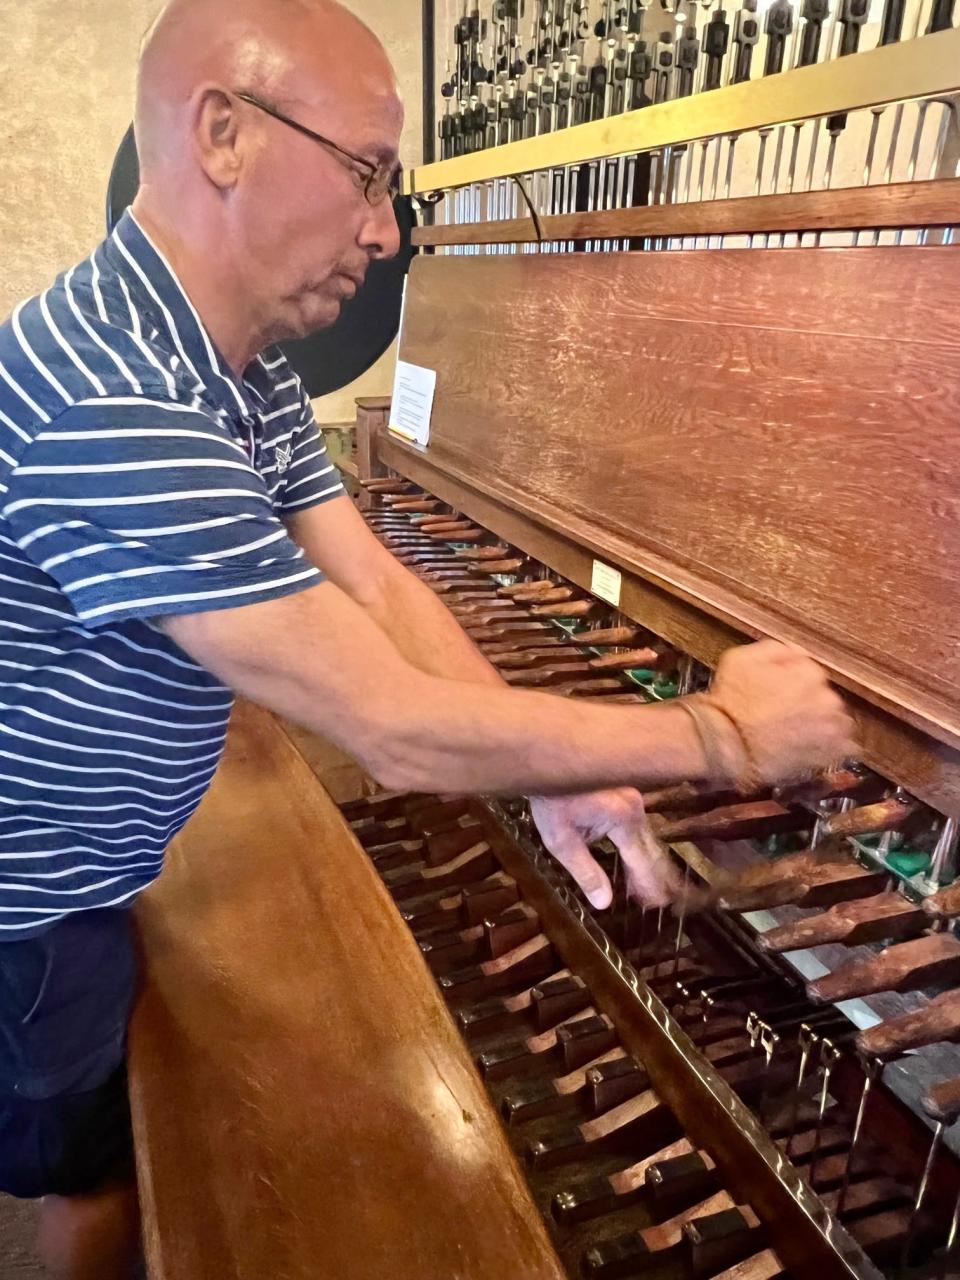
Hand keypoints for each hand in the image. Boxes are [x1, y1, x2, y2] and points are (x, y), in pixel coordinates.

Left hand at [529, 789, 679, 910]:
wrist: (546, 760)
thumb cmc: (551, 799)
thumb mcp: (561, 840)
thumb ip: (585, 872)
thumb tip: (604, 903)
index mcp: (624, 819)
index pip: (643, 860)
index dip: (649, 885)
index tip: (656, 905)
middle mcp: (636, 807)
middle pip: (652, 849)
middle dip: (655, 877)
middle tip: (660, 901)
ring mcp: (634, 797)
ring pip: (648, 836)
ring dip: (647, 862)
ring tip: (650, 887)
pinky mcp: (626, 793)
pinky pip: (638, 826)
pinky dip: (639, 847)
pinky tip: (635, 860)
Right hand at [710, 640, 856, 785]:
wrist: (726, 748)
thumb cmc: (729, 704)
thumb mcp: (740, 659)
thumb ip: (775, 649)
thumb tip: (797, 652)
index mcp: (809, 673)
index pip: (812, 674)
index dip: (794, 685)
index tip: (780, 696)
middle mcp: (827, 698)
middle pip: (827, 698)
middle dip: (811, 706)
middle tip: (786, 717)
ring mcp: (832, 728)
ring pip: (837, 722)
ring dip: (823, 726)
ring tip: (797, 735)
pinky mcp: (833, 755)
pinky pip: (844, 748)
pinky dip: (832, 748)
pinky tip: (810, 749)